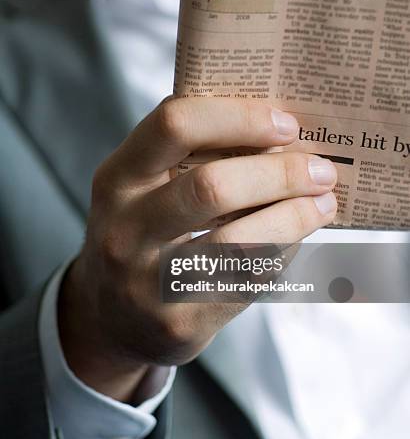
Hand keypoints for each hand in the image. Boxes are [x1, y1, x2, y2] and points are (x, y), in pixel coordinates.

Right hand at [59, 98, 336, 401]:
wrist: (111, 317)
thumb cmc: (142, 234)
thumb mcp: (144, 188)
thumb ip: (190, 155)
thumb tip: (279, 132)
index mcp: (118, 177)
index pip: (175, 125)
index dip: (238, 118)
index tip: (286, 125)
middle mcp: (125, 228)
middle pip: (212, 187)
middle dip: (280, 174)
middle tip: (321, 170)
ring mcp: (148, 280)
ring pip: (239, 241)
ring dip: (295, 217)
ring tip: (324, 203)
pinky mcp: (179, 320)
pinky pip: (248, 280)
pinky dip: (284, 252)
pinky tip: (298, 237)